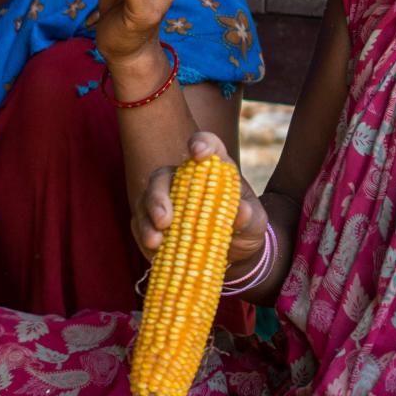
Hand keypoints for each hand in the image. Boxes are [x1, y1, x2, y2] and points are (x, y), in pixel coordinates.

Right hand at [134, 132, 266, 265]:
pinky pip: (139, 225)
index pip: (207, 146)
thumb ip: (250, 217)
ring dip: (146, 221)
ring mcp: (165, 200)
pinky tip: (153, 252)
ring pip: (145, 201)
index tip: (199, 154)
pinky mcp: (152, 222)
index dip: (201, 143)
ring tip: (155, 242)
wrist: (235, 252)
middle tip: (164, 220)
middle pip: (163, 176)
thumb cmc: (245, 228)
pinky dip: (144, 238)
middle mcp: (185, 179)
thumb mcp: (256, 224)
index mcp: (214, 169)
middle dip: (159, 196)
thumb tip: (241, 212)